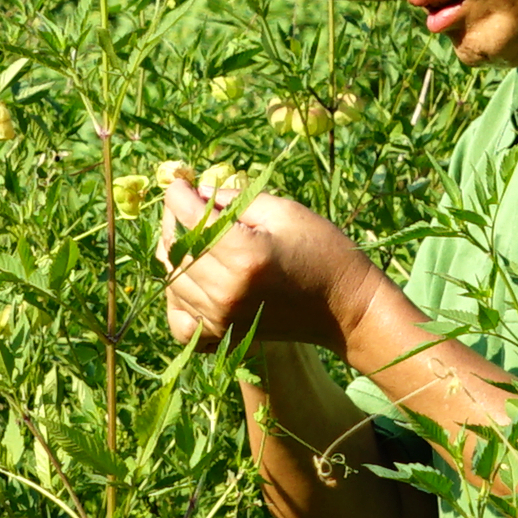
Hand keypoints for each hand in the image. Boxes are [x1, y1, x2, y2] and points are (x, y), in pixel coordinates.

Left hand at [155, 176, 382, 355]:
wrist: (345, 308)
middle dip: (174, 221)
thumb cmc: (322, 251)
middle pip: (174, 248)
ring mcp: (221, 317)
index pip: (188, 218)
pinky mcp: (223, 335)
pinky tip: (192, 281)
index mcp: (243, 255)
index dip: (178, 194)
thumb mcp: (285, 212)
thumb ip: (236, 199)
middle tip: (186, 206)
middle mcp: (226, 290)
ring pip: (172, 279)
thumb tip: (196, 192)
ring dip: (174, 255)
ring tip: (192, 237)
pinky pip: (178, 319)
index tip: (180, 182)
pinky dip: (177, 299)